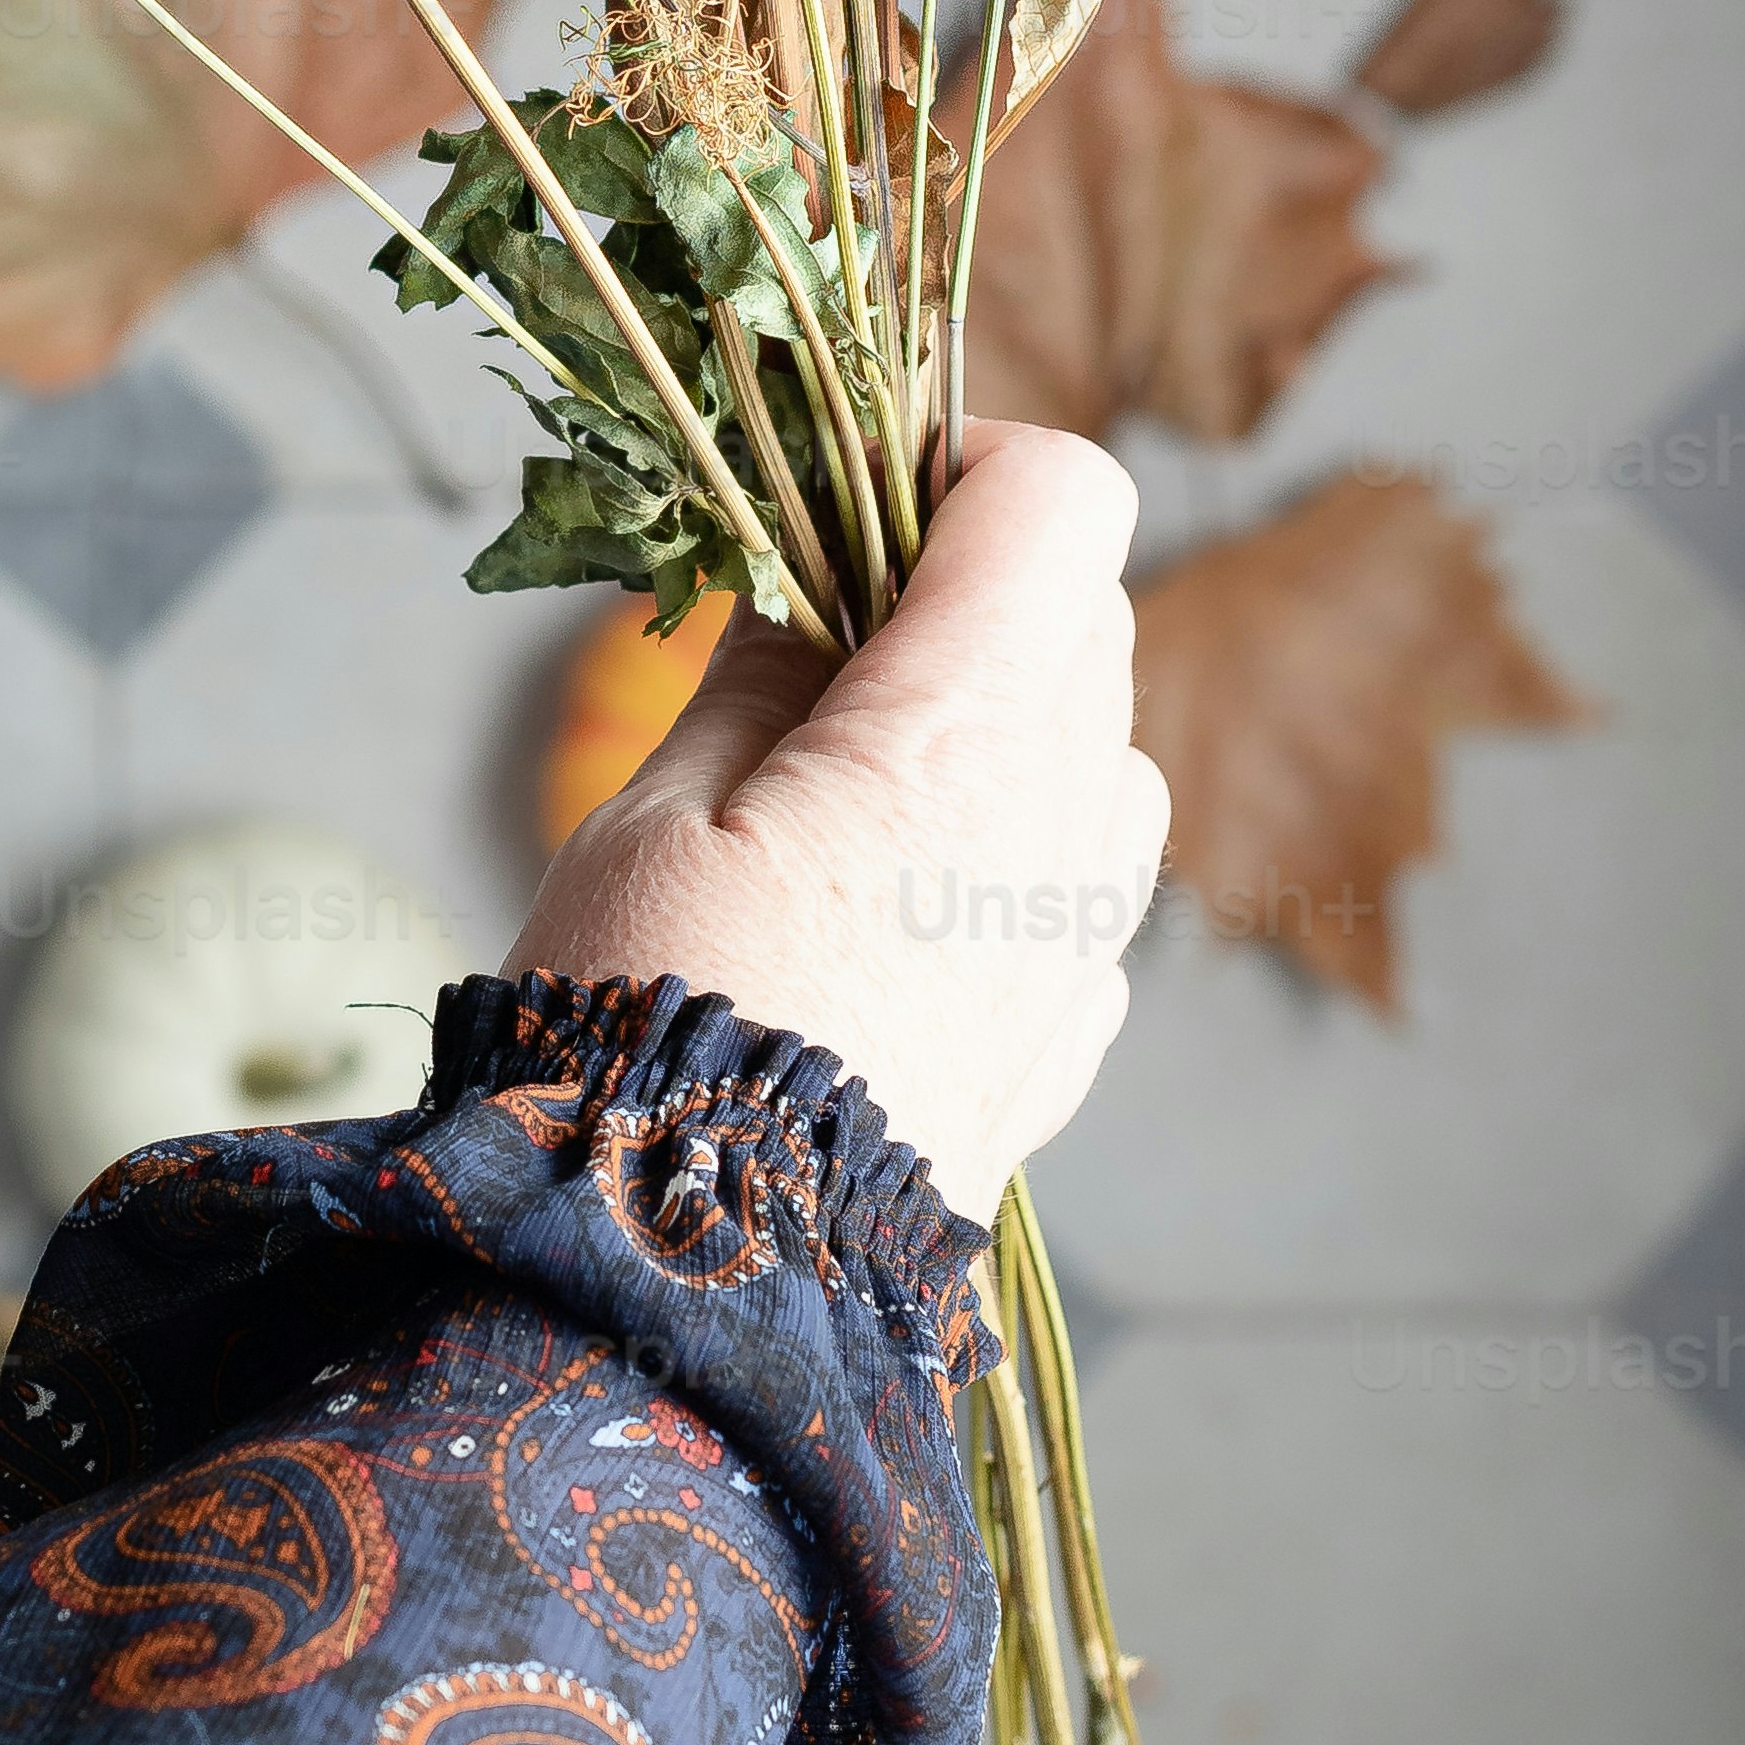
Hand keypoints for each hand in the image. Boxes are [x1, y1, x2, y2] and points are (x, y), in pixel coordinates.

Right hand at [505, 424, 1167, 1224]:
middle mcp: (1079, 816)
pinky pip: (1073, 877)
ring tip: (839, 783)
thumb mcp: (654, 807)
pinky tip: (877, 908)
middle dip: (956, 587)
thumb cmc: (649, 1025)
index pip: (1059, 496)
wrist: (698, 1286)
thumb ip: (755, 668)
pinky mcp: (1075, 1030)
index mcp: (976, 725)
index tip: (845, 494)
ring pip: (1095, 744)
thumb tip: (798, 586)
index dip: (956, 458)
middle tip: (801, 638)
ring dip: (994, 717)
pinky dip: (1001, 846)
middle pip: (1080, 611)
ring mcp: (1093, 935)